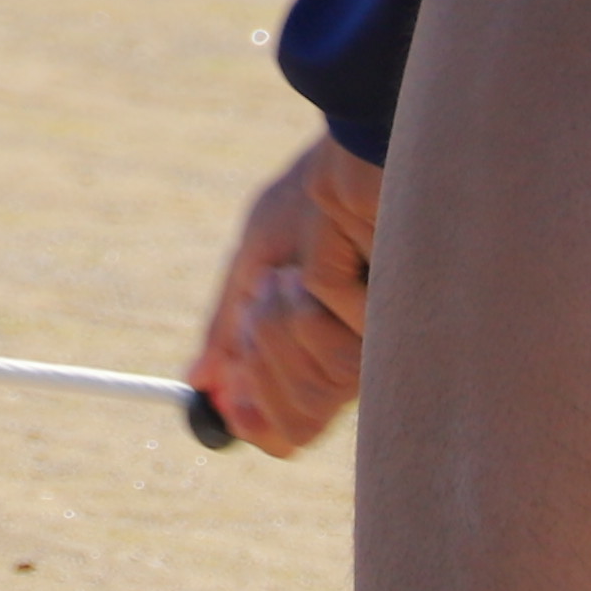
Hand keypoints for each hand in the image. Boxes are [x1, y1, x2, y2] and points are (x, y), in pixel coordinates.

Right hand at [190, 132, 379, 458]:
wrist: (348, 159)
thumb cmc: (310, 200)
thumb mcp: (257, 260)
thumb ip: (230, 326)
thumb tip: (199, 381)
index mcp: (317, 357)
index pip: (291, 431)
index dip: (258, 425)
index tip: (232, 401)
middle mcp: (351, 367)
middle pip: (296, 424)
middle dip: (261, 361)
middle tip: (263, 299)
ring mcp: (374, 353)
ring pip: (314, 386)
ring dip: (282, 325)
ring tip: (297, 271)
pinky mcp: (391, 332)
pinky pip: (332, 352)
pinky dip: (305, 304)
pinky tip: (323, 263)